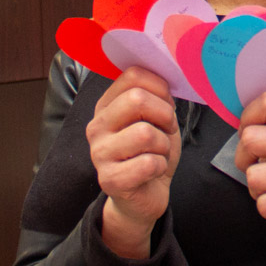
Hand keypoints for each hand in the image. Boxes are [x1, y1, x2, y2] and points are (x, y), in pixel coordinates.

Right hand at [86, 67, 180, 257]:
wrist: (145, 195)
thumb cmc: (152, 152)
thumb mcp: (156, 118)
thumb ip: (156, 95)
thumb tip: (169, 70)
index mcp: (107, 105)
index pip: (133, 75)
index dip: (160, 89)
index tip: (164, 106)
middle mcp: (97, 126)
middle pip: (137, 99)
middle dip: (165, 115)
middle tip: (165, 131)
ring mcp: (99, 153)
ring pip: (146, 133)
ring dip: (164, 145)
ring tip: (157, 153)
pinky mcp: (109, 180)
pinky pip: (149, 163)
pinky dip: (160, 166)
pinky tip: (152, 171)